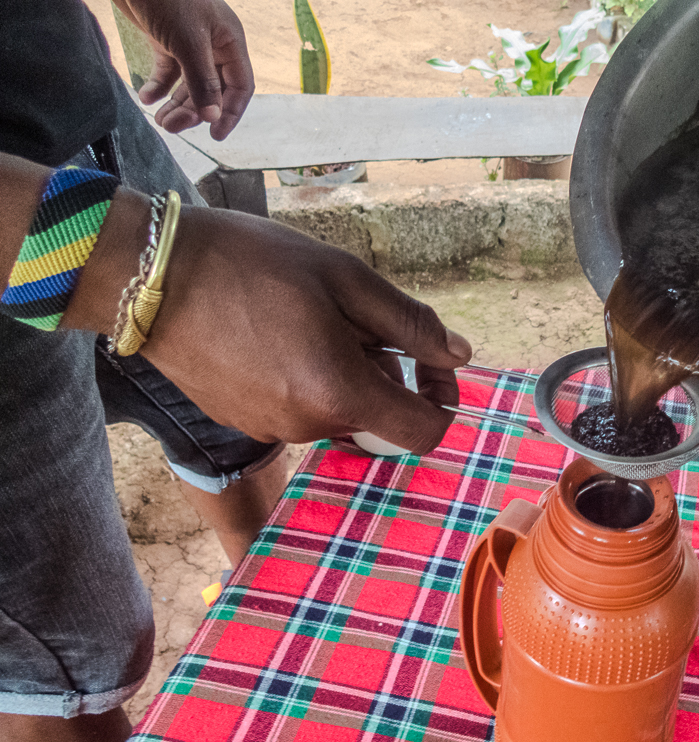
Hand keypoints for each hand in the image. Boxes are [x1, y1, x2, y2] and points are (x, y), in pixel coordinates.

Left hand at [113, 0, 253, 139]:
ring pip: (189, 84)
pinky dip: (158, 86)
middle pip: (211, 90)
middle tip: (172, 126)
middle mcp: (213, 45)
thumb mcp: (188, 42)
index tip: (215, 134)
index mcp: (229, 42)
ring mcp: (189, 43)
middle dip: (193, 111)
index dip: (230, 112)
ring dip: (176, 104)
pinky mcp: (166, 40)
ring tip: (160, 120)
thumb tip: (213, 117)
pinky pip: (167, 71)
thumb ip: (202, 81)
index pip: (239, 86)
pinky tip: (147, 97)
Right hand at [125, 206, 470, 453]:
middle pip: (379, 415)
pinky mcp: (245, 421)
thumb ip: (410, 323)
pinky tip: (275, 333)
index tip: (431, 362)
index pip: (424, 432)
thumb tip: (459, 355)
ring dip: (342, 371)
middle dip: (383, 370)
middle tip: (350, 314)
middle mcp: (309, 426)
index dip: (442, 399)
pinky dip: (306, 378)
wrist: (152, 275)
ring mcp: (273, 429)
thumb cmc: (251, 264)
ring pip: (338, 409)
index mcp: (340, 393)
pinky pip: (299, 408)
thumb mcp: (345, 278)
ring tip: (305, 317)